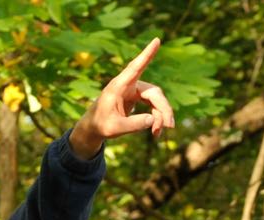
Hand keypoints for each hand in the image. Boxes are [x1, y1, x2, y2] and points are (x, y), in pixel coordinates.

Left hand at [69, 37, 175, 157]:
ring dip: (161, 116)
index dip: (147, 54)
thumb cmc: (101, 125)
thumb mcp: (115, 128)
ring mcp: (134, 90)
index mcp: (119, 86)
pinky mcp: (138, 97)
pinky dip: (157, 118)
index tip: (157, 40)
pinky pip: (153, 105)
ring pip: (156, 99)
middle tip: (169, 127)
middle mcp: (129, 85)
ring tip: (157, 134)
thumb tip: (153, 120)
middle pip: (154, 92)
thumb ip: (133, 125)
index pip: (135, 67)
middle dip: (163, 109)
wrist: (94, 127)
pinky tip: (155, 131)